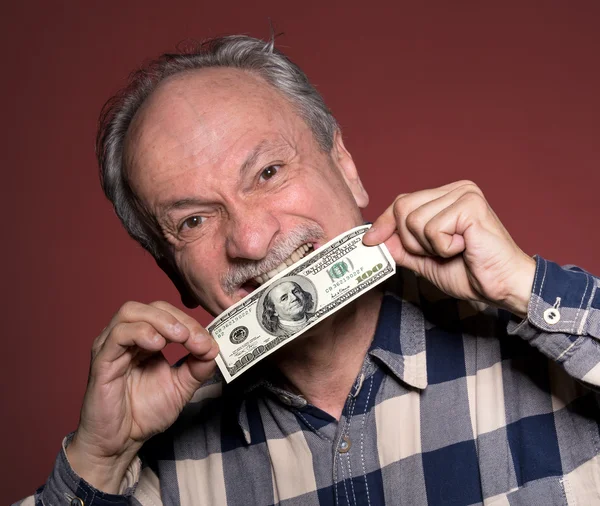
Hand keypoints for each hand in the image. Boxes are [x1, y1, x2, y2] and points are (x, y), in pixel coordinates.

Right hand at [67, 301, 218, 492]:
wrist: (120, 443)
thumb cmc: (144, 413)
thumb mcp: (181, 387)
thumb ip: (198, 367)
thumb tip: (213, 347)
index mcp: (145, 340)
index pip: (168, 315)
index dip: (191, 323)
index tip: (208, 343)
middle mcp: (127, 338)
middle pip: (151, 307)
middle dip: (178, 319)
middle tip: (195, 338)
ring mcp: (111, 347)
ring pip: (131, 312)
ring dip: (161, 321)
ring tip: (180, 337)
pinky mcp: (101, 361)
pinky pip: (117, 335)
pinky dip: (140, 333)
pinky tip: (157, 345)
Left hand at [363, 181, 535, 316]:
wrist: (501, 287)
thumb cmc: (469, 272)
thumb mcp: (423, 260)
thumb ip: (400, 247)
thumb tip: (372, 238)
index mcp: (445, 197)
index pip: (401, 202)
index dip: (383, 223)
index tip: (369, 241)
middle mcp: (455, 189)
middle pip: (402, 208)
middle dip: (411, 241)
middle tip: (438, 252)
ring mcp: (464, 194)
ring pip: (414, 221)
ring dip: (428, 246)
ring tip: (454, 250)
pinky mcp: (471, 205)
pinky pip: (433, 229)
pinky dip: (443, 248)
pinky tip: (464, 248)